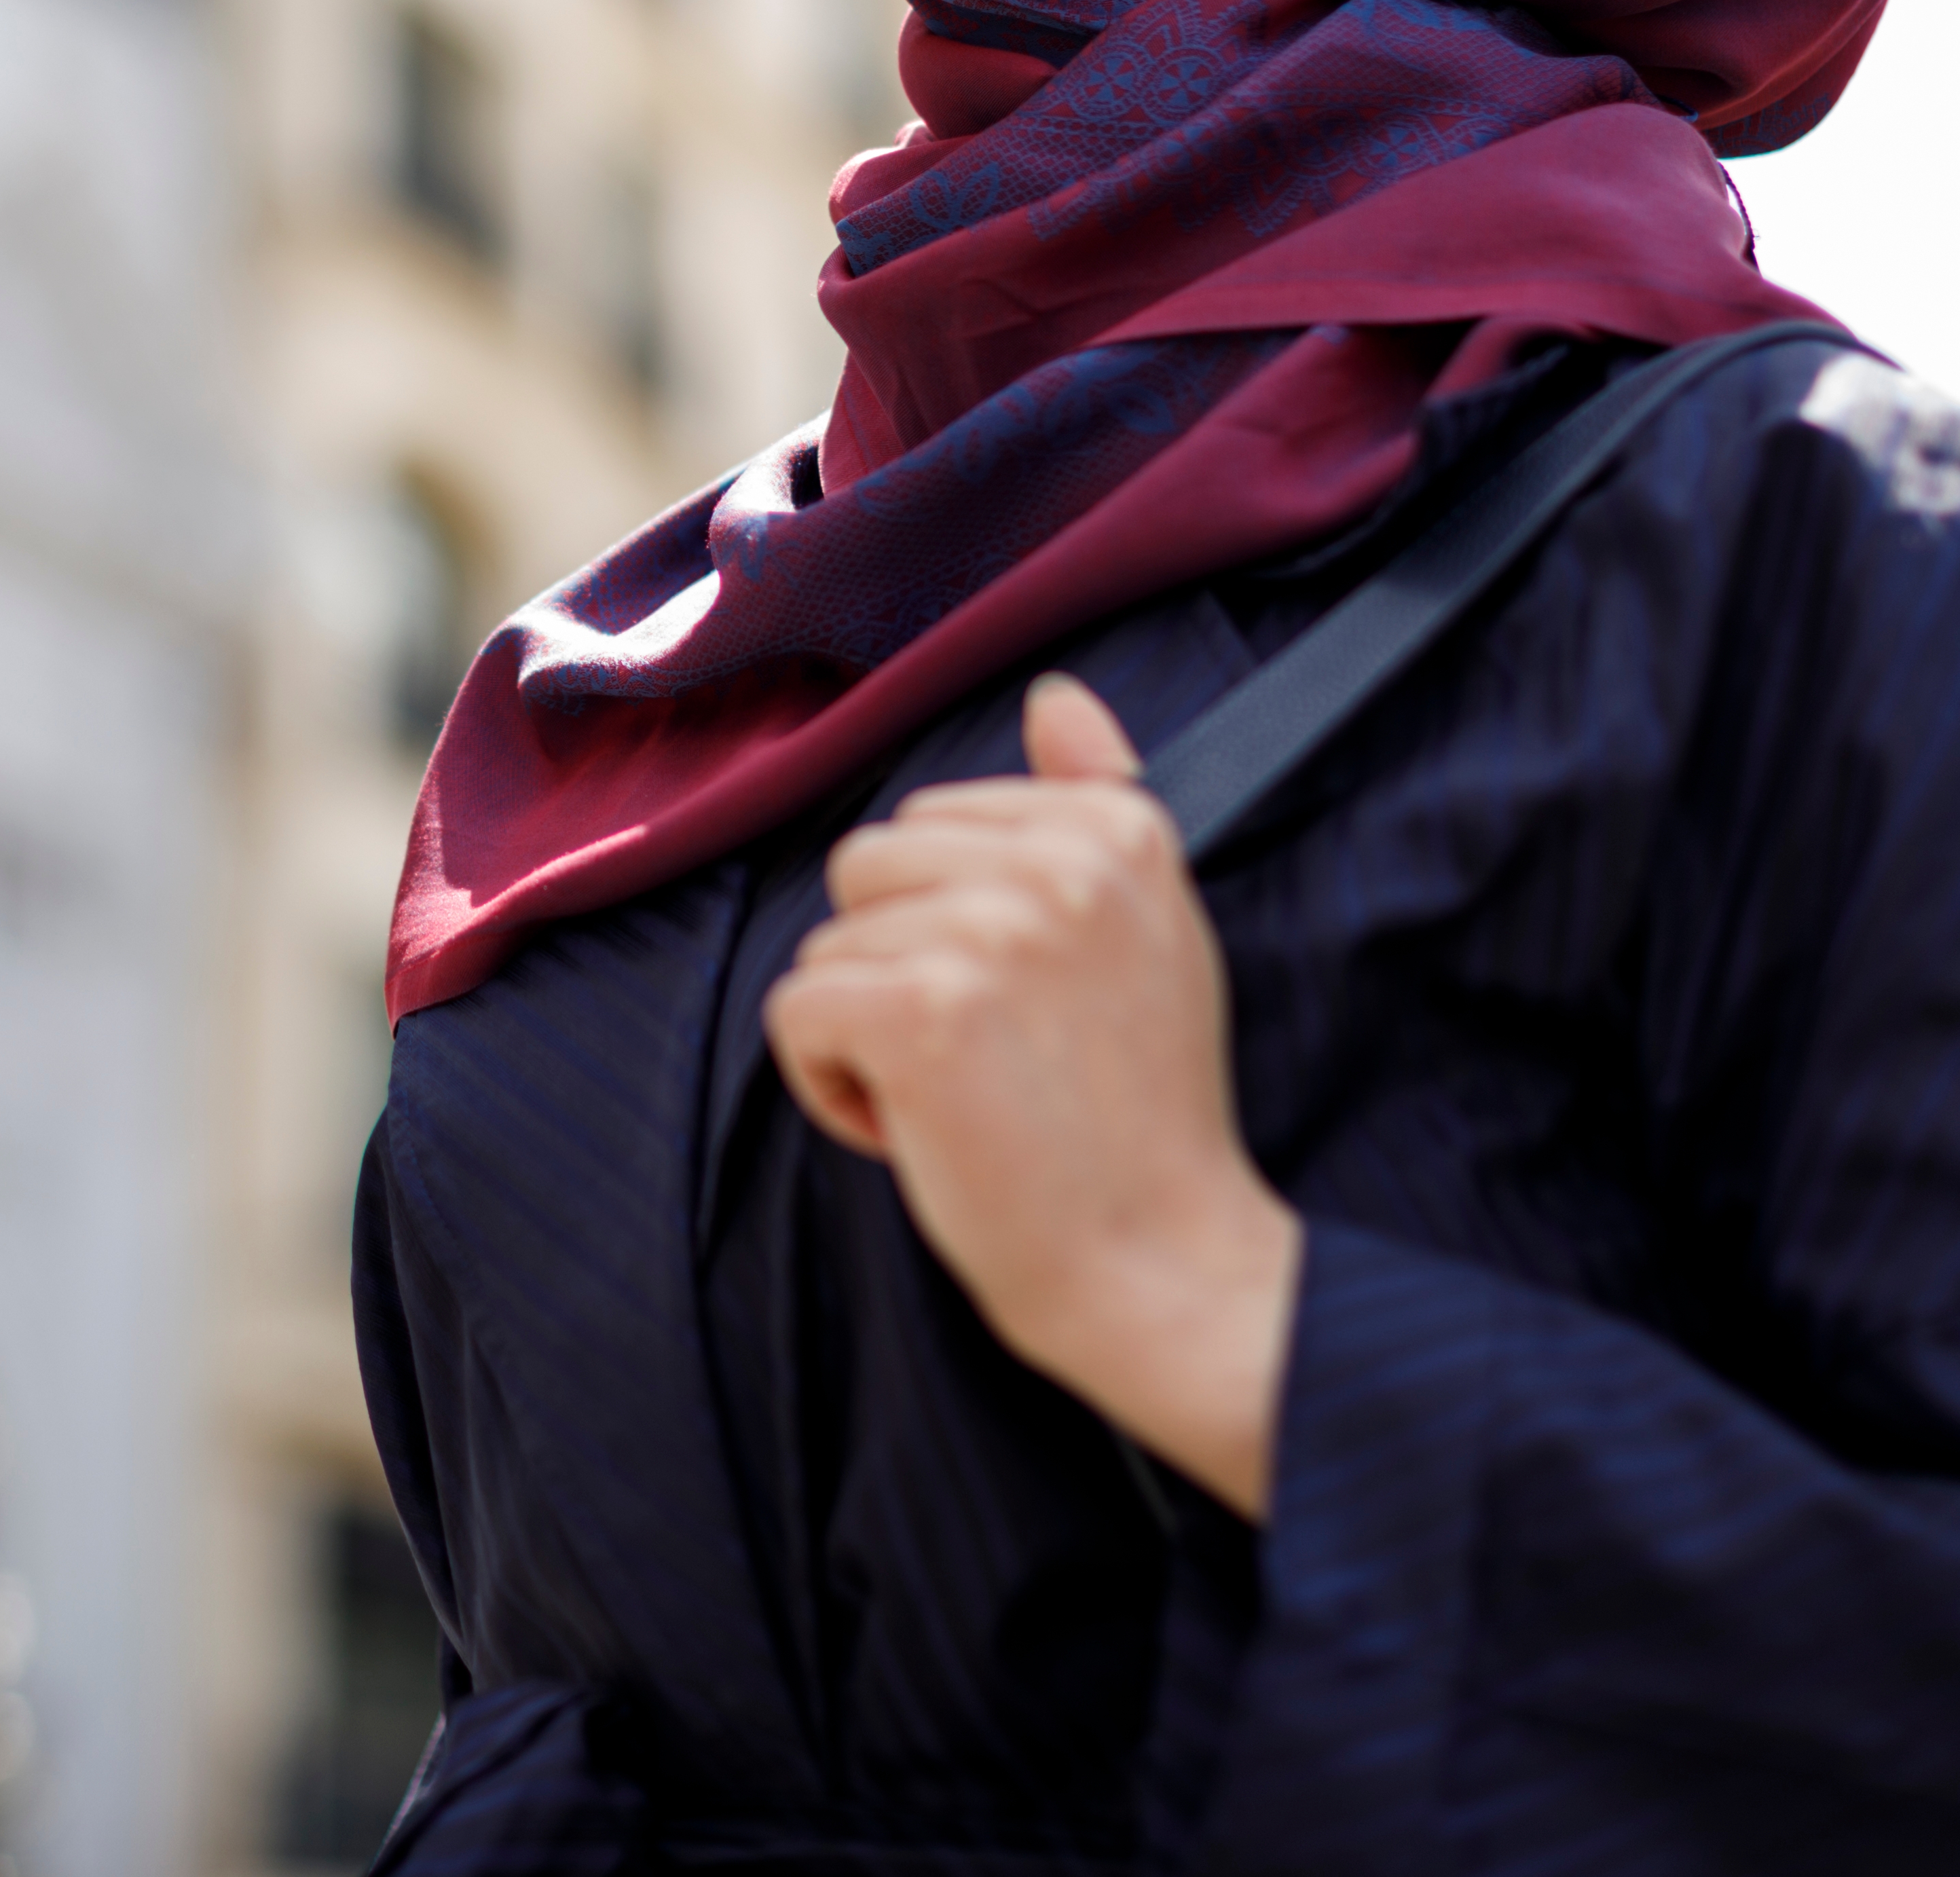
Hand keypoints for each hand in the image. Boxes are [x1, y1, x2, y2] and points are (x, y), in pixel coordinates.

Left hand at [760, 672, 1304, 1518]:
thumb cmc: (1142, 1115)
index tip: (1033, 1007)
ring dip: (866, 1032)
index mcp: (1116, 829)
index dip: (954, 924)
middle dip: (898, 967)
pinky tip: (917, 1130)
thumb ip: (1098, 802)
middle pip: (868, 866)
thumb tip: (1055, 694)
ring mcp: (989, 930)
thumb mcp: (1151, 932)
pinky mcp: (920, 1010)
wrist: (1163, 1265)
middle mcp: (1058, 861)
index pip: (936, 821)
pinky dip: (829, 1085)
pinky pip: (797, 1010)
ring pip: (829, 944)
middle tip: (992, 1060)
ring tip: (964, 1097)